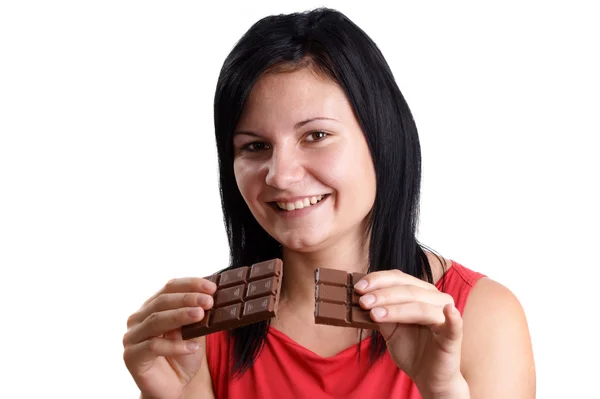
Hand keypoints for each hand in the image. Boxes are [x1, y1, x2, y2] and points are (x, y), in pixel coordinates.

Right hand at [122, 277, 216, 398]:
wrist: (172, 388)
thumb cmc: (182, 357)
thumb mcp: (194, 333)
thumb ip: (197, 317)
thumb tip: (211, 298)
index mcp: (152, 307)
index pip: (169, 287)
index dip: (190, 284)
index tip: (212, 287)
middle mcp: (138, 319)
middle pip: (162, 301)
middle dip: (187, 299)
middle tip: (208, 301)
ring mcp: (132, 337)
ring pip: (156, 320)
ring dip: (180, 316)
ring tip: (201, 315)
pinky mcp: (131, 356)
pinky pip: (152, 346)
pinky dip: (175, 345)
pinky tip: (192, 347)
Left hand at [354, 270, 465, 394]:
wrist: (428, 377)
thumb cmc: (411, 349)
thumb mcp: (389, 329)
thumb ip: (379, 312)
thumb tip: (360, 299)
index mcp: (420, 293)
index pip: (398, 278)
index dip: (378, 280)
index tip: (358, 287)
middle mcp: (434, 299)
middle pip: (407, 290)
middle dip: (382, 294)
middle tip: (363, 302)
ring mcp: (444, 316)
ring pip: (420, 306)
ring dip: (396, 308)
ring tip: (375, 314)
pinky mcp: (453, 336)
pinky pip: (454, 324)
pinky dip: (452, 317)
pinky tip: (448, 312)